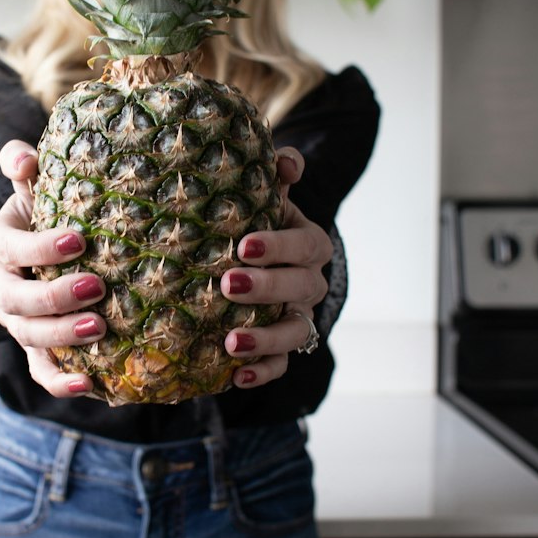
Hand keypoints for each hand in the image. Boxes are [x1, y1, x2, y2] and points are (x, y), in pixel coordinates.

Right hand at [0, 140, 105, 398]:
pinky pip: (40, 371)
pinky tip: (90, 385)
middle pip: (14, 299)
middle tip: (96, 286)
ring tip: (100, 328)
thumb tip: (21, 156)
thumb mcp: (34, 186)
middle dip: (53, 296)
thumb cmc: (46, 212)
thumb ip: (24, 166)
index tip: (78, 240)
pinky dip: (60, 381)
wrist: (45, 250)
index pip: (7, 247)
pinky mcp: (35, 349)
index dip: (38, 247)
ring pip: (28, 335)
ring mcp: (15, 320)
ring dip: (61, 335)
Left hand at [220, 147, 332, 389]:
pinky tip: (237, 377)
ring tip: (232, 341)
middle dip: (267, 287)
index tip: (244, 246)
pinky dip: (263, 372)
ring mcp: (298, 317)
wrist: (265, 261)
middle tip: (227, 284)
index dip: (278, 246)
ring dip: (266, 338)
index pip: (304, 244)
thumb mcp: (268, 198)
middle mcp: (310, 283)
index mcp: (309, 244)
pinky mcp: (284, 348)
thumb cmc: (260, 224)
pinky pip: (282, 365)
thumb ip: (277, 177)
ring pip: (295, 333)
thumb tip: (286, 160)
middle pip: (300, 288)